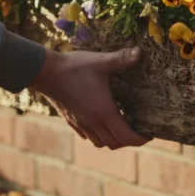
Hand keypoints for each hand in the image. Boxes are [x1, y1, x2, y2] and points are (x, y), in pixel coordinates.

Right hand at [28, 47, 149, 149]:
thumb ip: (121, 58)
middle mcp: (93, 122)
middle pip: (115, 143)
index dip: (140, 139)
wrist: (46, 73)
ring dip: (113, 140)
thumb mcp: (101, 61)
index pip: (126, 136)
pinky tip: (100, 123)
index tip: (149, 134)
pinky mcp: (71, 120)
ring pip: (101, 142)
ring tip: (121, 128)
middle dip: (129, 140)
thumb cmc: (74, 67)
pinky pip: (88, 136)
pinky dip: (98, 135)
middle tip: (138, 130)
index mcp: (104, 112)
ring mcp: (81, 123)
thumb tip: (140, 52)